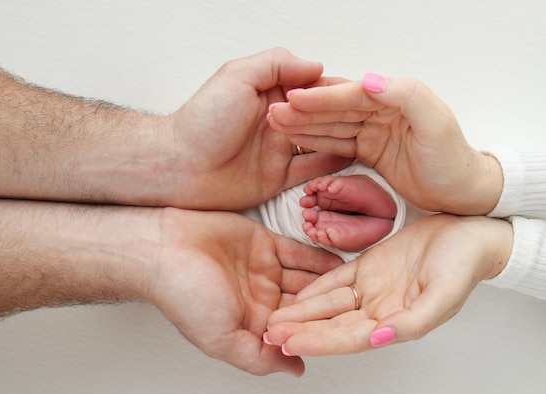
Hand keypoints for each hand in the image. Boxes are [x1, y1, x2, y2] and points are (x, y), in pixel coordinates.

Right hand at [149, 209, 343, 374]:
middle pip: (305, 304)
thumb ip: (259, 358)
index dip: (320, 331)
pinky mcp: (265, 244)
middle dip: (330, 306)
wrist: (163, 248)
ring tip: (360, 283)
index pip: (296, 331)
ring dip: (329, 281)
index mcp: (254, 324)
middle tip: (362, 304)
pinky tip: (341, 259)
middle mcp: (262, 299)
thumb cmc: (184, 294)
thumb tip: (296, 370)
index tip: (349, 330)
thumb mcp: (222, 339)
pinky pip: (300, 252)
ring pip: (306, 278)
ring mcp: (265, 270)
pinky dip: (319, 256)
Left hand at [164, 47, 351, 209]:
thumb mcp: (237, 76)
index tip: (357, 91)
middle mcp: (278, 120)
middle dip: (341, 114)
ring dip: (340, 137)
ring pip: (320, 141)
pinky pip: (311, 169)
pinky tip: (350, 158)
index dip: (333, 89)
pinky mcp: (279, 177)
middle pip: (319, 115)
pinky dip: (331, 164)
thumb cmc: (202, 121)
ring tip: (366, 135)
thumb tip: (315, 65)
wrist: (178, 167)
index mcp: (270, 92)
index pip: (311, 87)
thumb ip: (276, 65)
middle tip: (367, 116)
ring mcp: (280, 149)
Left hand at [264, 214, 512, 355]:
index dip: (319, 342)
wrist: (469, 231)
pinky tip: (295, 296)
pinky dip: (315, 288)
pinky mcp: (369, 266)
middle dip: (301, 331)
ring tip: (274, 319)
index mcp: (396, 323)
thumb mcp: (444, 293)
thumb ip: (413, 320)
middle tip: (268, 334)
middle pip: (332, 325)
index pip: (349, 338)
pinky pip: (336, 280)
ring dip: (302, 313)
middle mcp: (380, 310)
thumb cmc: (464, 264)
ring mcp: (372, 289)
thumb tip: (380, 339)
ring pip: (330, 305)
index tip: (289, 343)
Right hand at [267, 74, 502, 214]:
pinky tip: (298, 139)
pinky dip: (317, 141)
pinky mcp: (371, 151)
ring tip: (277, 122)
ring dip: (305, 124)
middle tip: (274, 111)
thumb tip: (370, 81)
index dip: (322, 97)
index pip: (352, 94)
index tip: (294, 99)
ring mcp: (375, 131)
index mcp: (397, 98)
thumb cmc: (453, 160)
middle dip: (304, 110)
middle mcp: (383, 111)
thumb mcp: (435, 124)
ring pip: (333, 125)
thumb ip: (406, 96)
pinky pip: (338, 143)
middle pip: (336, 108)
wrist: (463, 192)